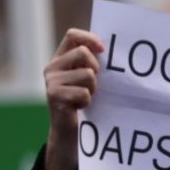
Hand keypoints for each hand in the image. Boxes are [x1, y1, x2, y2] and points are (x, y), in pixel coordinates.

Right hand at [42, 28, 105, 169]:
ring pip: (87, 74)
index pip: (72, 35)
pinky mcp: (54, 96)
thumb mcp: (88, 80)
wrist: (70, 133)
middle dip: (96, 70)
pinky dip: (87, 102)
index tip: (104, 50)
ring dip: (93, 89)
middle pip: (83, 54)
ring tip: (85, 98)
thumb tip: (118, 49)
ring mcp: (51, 81)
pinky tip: (80, 108)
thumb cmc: (85, 104)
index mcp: (61, 59)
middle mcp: (52, 67)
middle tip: (94, 85)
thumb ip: (93, 64)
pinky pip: (84, 93)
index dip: (89, 38)